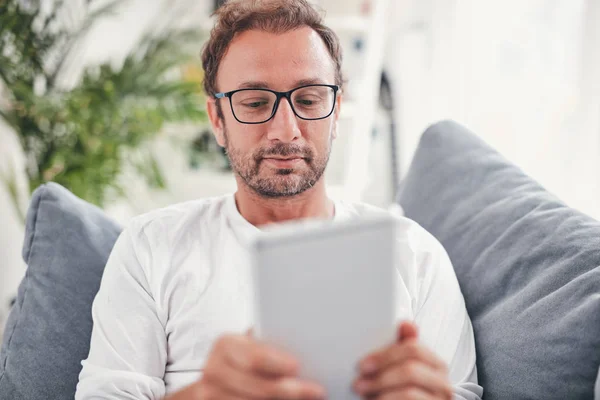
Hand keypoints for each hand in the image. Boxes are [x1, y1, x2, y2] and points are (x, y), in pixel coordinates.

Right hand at [165, 329, 325, 399]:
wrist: (213, 382)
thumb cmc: (240, 361)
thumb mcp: (249, 346)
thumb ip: (266, 346)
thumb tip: (305, 347)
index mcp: (225, 345)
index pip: (254, 357)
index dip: (278, 363)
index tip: (298, 367)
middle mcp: (213, 370)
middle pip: (259, 387)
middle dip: (291, 390)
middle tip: (315, 391)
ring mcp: (210, 394)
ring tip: (304, 398)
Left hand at [353, 321, 452, 399]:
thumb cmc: (402, 391)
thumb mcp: (401, 367)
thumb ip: (402, 348)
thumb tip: (405, 324)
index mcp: (435, 364)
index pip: (414, 349)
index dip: (385, 355)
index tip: (363, 364)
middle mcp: (442, 383)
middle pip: (411, 370)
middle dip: (380, 376)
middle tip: (358, 384)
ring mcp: (438, 399)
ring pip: (409, 392)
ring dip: (381, 392)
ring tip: (365, 395)